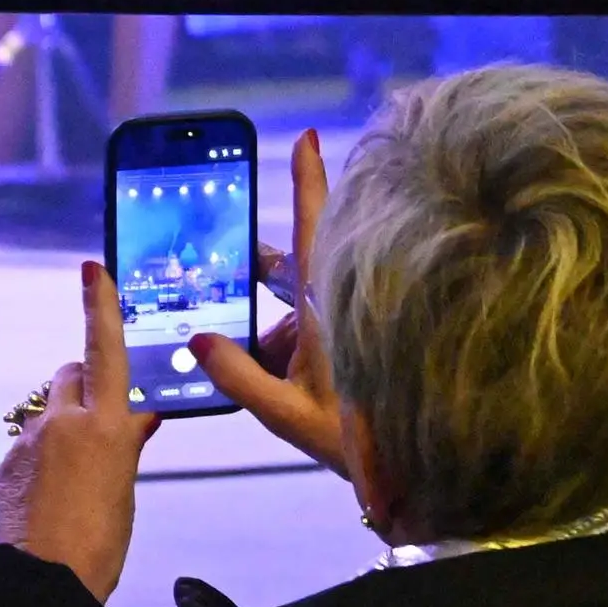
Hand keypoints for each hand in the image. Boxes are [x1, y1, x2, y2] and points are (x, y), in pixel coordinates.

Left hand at [0, 260, 162, 602]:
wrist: (44, 581)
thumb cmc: (101, 542)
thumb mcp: (125, 488)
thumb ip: (126, 446)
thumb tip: (138, 419)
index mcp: (108, 425)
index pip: (104, 349)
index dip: (100, 306)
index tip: (93, 269)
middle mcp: (65, 421)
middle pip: (70, 374)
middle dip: (84, 382)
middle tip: (99, 414)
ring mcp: (31, 440)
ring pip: (48, 410)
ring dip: (62, 424)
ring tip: (75, 471)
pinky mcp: (8, 463)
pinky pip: (29, 444)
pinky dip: (43, 456)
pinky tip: (51, 494)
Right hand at [193, 128, 348, 474]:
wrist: (409, 467)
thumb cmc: (356, 437)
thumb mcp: (287, 413)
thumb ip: (238, 377)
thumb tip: (199, 340)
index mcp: (328, 306)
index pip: (314, 228)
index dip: (308, 181)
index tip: (308, 139)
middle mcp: (336, 305)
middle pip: (291, 265)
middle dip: (258, 270)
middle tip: (224, 270)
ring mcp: (341, 323)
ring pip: (294, 303)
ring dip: (267, 324)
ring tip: (242, 350)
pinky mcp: (343, 344)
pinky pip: (303, 329)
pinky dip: (279, 344)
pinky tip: (258, 372)